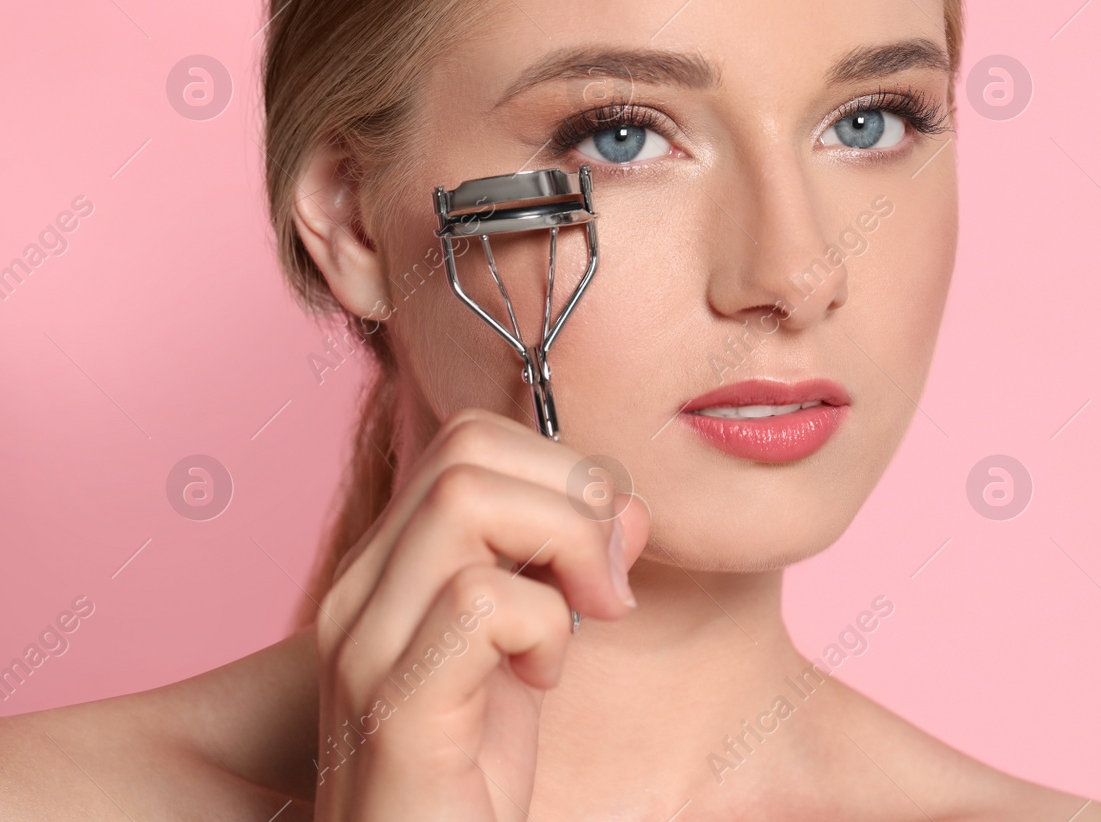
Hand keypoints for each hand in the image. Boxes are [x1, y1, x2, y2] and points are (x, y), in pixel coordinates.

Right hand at [310, 407, 647, 820]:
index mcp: (385, 568)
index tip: (604, 549)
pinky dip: (543, 625)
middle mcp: (357, 593)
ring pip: (466, 501)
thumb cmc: (466, 778)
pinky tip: (543, 679)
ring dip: (566, 545)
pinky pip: (479, 602)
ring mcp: (364, 646)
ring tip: (583, 617)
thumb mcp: (522, 650)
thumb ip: (558, 570)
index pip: (469, 438)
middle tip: (607, 580)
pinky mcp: (394, 709)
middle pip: (468, 449)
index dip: (559, 468)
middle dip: (572, 492)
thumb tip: (627, 509)